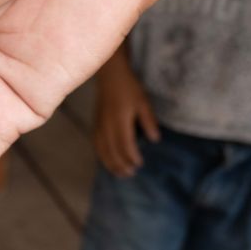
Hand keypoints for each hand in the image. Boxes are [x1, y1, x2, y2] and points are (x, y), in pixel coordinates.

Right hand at [94, 47, 160, 177]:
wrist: (109, 75)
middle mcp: (107, 125)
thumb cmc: (129, 87)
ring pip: (103, 150)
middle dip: (121, 164)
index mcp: (120, 119)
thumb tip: (155, 139)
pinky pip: (97, 144)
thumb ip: (148, 121)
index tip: (140, 164)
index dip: (132, 156)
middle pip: (112, 150)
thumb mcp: (143, 102)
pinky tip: (108, 162)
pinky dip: (102, 155)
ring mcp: (99, 125)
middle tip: (131, 174)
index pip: (125, 144)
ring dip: (111, 163)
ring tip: (120, 173)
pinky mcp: (95, 124)